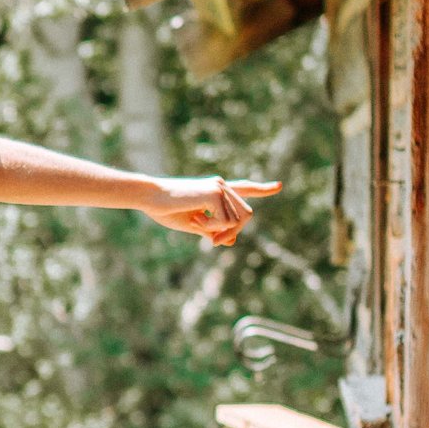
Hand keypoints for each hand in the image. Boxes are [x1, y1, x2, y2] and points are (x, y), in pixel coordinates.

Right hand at [148, 173, 279, 246]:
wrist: (150, 197)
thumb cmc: (165, 209)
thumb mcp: (193, 225)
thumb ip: (213, 231)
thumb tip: (232, 242)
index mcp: (216, 191)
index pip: (244, 189)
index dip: (262, 189)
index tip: (278, 186)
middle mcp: (221, 185)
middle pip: (245, 215)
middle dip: (233, 233)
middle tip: (212, 241)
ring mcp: (219, 187)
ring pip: (237, 221)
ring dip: (218, 231)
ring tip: (195, 223)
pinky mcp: (215, 192)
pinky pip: (226, 222)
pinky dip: (211, 228)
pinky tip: (194, 219)